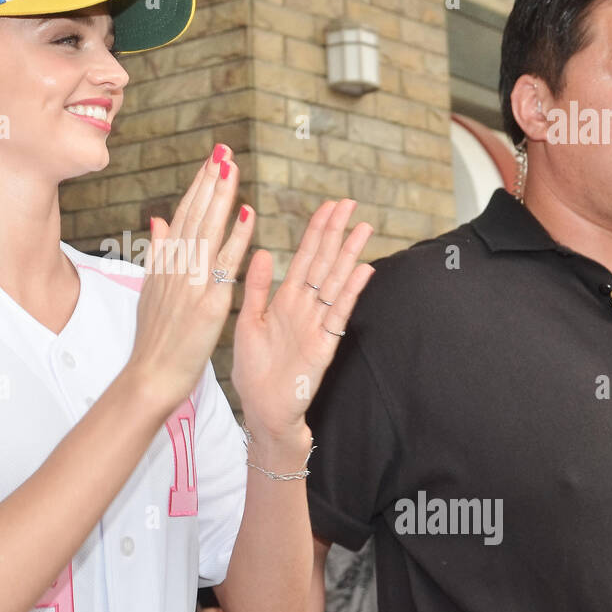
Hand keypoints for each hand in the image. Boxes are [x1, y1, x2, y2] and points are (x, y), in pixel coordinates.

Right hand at [126, 144, 253, 410]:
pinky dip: (236, 236)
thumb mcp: (149, 290)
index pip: (184, 215)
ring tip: (232, 167)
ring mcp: (191, 283)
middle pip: (195, 215)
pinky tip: (247, 213)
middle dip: (210, 180)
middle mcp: (176, 267)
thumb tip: (158, 219)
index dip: (198, 185)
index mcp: (165, 263)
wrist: (151, 375)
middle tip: (224, 149)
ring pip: (208, 231)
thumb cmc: (154, 338)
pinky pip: (226, 264)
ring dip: (221, 196)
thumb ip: (157, 252)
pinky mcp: (208, 302)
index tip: (211, 160)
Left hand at [231, 199, 373, 441]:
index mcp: (284, 299)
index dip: (316, 232)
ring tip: (364, 227)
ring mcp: (317, 324)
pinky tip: (363, 269)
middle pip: (324, 263)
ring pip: (336, 282)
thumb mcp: (247, 322)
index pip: (304, 258)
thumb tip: (260, 251)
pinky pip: (338, 313)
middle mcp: (305, 307)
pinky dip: (351, 291)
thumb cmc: (253, 369)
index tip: (328, 206)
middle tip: (351, 203)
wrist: (262, 408)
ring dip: (350, 255)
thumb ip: (256, 288)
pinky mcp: (324, 344)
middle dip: (336, 233)